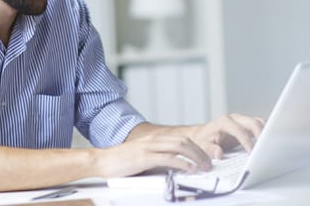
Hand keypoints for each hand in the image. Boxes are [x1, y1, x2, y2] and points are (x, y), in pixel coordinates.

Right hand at [95, 133, 211, 177]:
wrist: (100, 161)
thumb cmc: (119, 162)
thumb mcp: (141, 157)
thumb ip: (156, 159)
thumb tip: (173, 167)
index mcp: (153, 139)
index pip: (180, 139)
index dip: (196, 147)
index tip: (204, 157)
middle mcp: (153, 140)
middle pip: (184, 141)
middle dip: (199, 151)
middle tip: (209, 163)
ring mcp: (149, 147)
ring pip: (179, 146)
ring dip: (195, 156)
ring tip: (203, 167)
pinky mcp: (144, 157)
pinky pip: (168, 158)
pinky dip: (182, 163)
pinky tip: (189, 169)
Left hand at [190, 113, 264, 158]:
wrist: (203, 135)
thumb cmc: (203, 140)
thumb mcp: (202, 145)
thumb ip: (209, 149)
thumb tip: (219, 153)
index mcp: (224, 121)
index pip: (239, 130)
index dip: (246, 141)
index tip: (252, 152)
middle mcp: (235, 119)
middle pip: (252, 122)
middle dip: (261, 134)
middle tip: (266, 149)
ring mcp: (242, 121)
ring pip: (259, 122)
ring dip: (266, 132)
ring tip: (271, 146)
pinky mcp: (247, 126)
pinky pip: (260, 126)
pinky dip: (266, 133)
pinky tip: (269, 143)